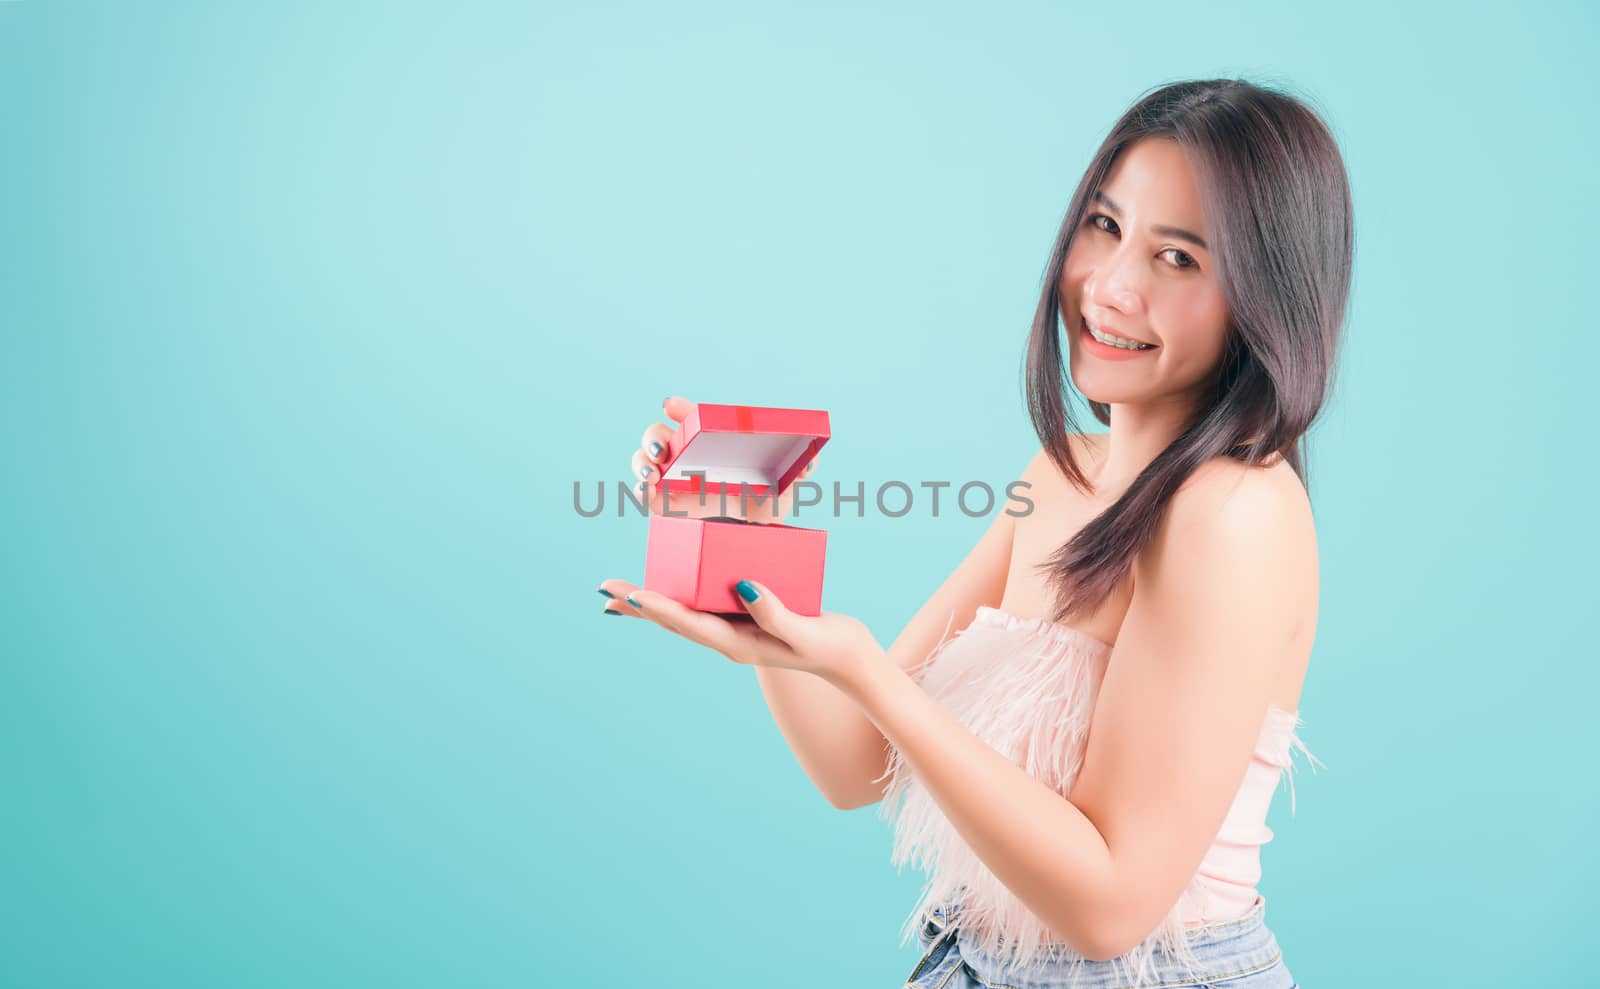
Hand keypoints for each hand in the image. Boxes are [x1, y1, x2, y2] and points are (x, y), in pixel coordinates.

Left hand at [595, 577, 882, 685]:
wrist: (847, 658)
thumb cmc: (828, 646)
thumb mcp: (804, 631)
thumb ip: (775, 612)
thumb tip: (742, 587)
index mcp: (737, 644)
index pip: (689, 624)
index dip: (659, 608)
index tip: (633, 594)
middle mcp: (728, 638)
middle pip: (675, 621)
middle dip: (641, 605)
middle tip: (606, 590)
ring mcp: (735, 629)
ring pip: (685, 615)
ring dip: (653, 603)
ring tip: (623, 593)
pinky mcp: (745, 617)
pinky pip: (705, 605)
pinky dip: (683, 594)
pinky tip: (675, 584)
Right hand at [632, 396, 820, 522]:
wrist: (748, 541)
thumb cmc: (764, 505)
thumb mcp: (783, 489)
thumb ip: (797, 472)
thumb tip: (810, 462)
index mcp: (710, 441)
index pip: (691, 416)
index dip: (680, 408)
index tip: (672, 406)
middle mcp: (685, 454)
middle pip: (657, 434)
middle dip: (652, 437)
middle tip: (661, 449)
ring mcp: (668, 477)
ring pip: (643, 459)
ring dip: (641, 461)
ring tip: (653, 473)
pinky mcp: (659, 502)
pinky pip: (642, 491)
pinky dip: (640, 488)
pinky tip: (648, 490)